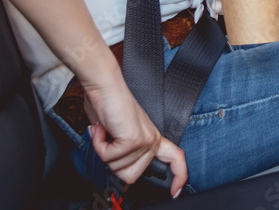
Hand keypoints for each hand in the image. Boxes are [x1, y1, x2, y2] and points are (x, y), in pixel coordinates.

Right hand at [83, 70, 187, 198]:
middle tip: (109, 141)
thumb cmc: (108, 106)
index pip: (176, 159)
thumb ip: (122, 153)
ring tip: (106, 131)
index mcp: (151, 138)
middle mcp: (151, 140)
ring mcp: (144, 140)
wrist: (104, 87)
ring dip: (104, 151)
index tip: (175, 192)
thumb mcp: (118, 135)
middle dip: (112, 163)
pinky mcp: (132, 139)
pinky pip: (109, 158)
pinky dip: (100, 146)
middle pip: (131, 176)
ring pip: (118, 169)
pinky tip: (103, 130)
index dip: (179, 177)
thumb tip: (117, 170)